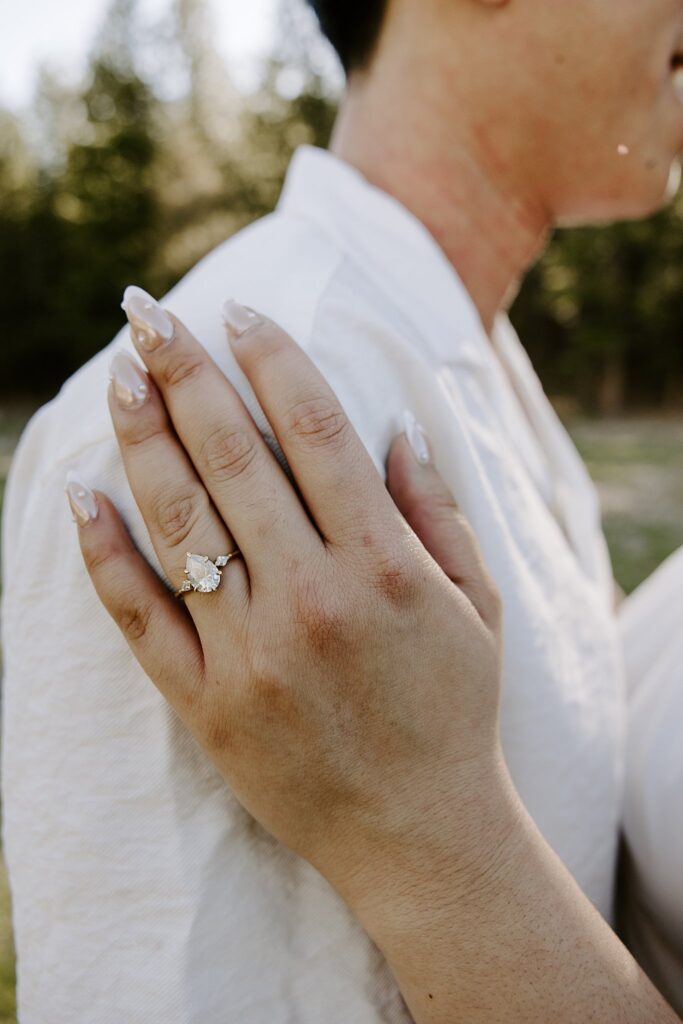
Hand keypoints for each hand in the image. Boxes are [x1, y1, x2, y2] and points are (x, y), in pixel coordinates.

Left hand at [68, 290, 505, 905]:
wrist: (418, 833)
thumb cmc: (453, 711)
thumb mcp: (476, 606)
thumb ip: (435, 513)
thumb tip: (395, 430)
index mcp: (383, 566)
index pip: (316, 432)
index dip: (274, 359)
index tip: (239, 310)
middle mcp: (311, 598)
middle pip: (234, 458)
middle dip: (186, 373)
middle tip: (146, 314)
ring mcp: (250, 652)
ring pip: (181, 521)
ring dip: (142, 436)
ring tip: (118, 373)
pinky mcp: (206, 703)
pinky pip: (141, 617)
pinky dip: (106, 552)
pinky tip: (79, 493)